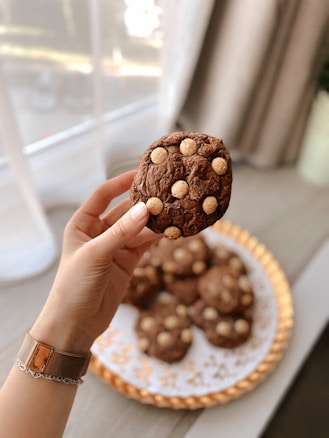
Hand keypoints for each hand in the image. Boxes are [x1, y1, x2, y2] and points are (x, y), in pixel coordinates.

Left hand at [30, 171, 159, 352]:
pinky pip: (144, 244)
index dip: (121, 182)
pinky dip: (157, 238)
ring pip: (138, 228)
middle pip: (124, 210)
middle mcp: (99, 232)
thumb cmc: (73, 287)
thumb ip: (121, 232)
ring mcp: (114, 247)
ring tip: (175, 210)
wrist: (75, 325)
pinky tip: (171, 230)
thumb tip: (145, 209)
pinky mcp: (126, 262)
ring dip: (154, 221)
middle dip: (144, 202)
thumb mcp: (95, 255)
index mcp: (82, 224)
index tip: (142, 172)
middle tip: (166, 191)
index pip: (103, 195)